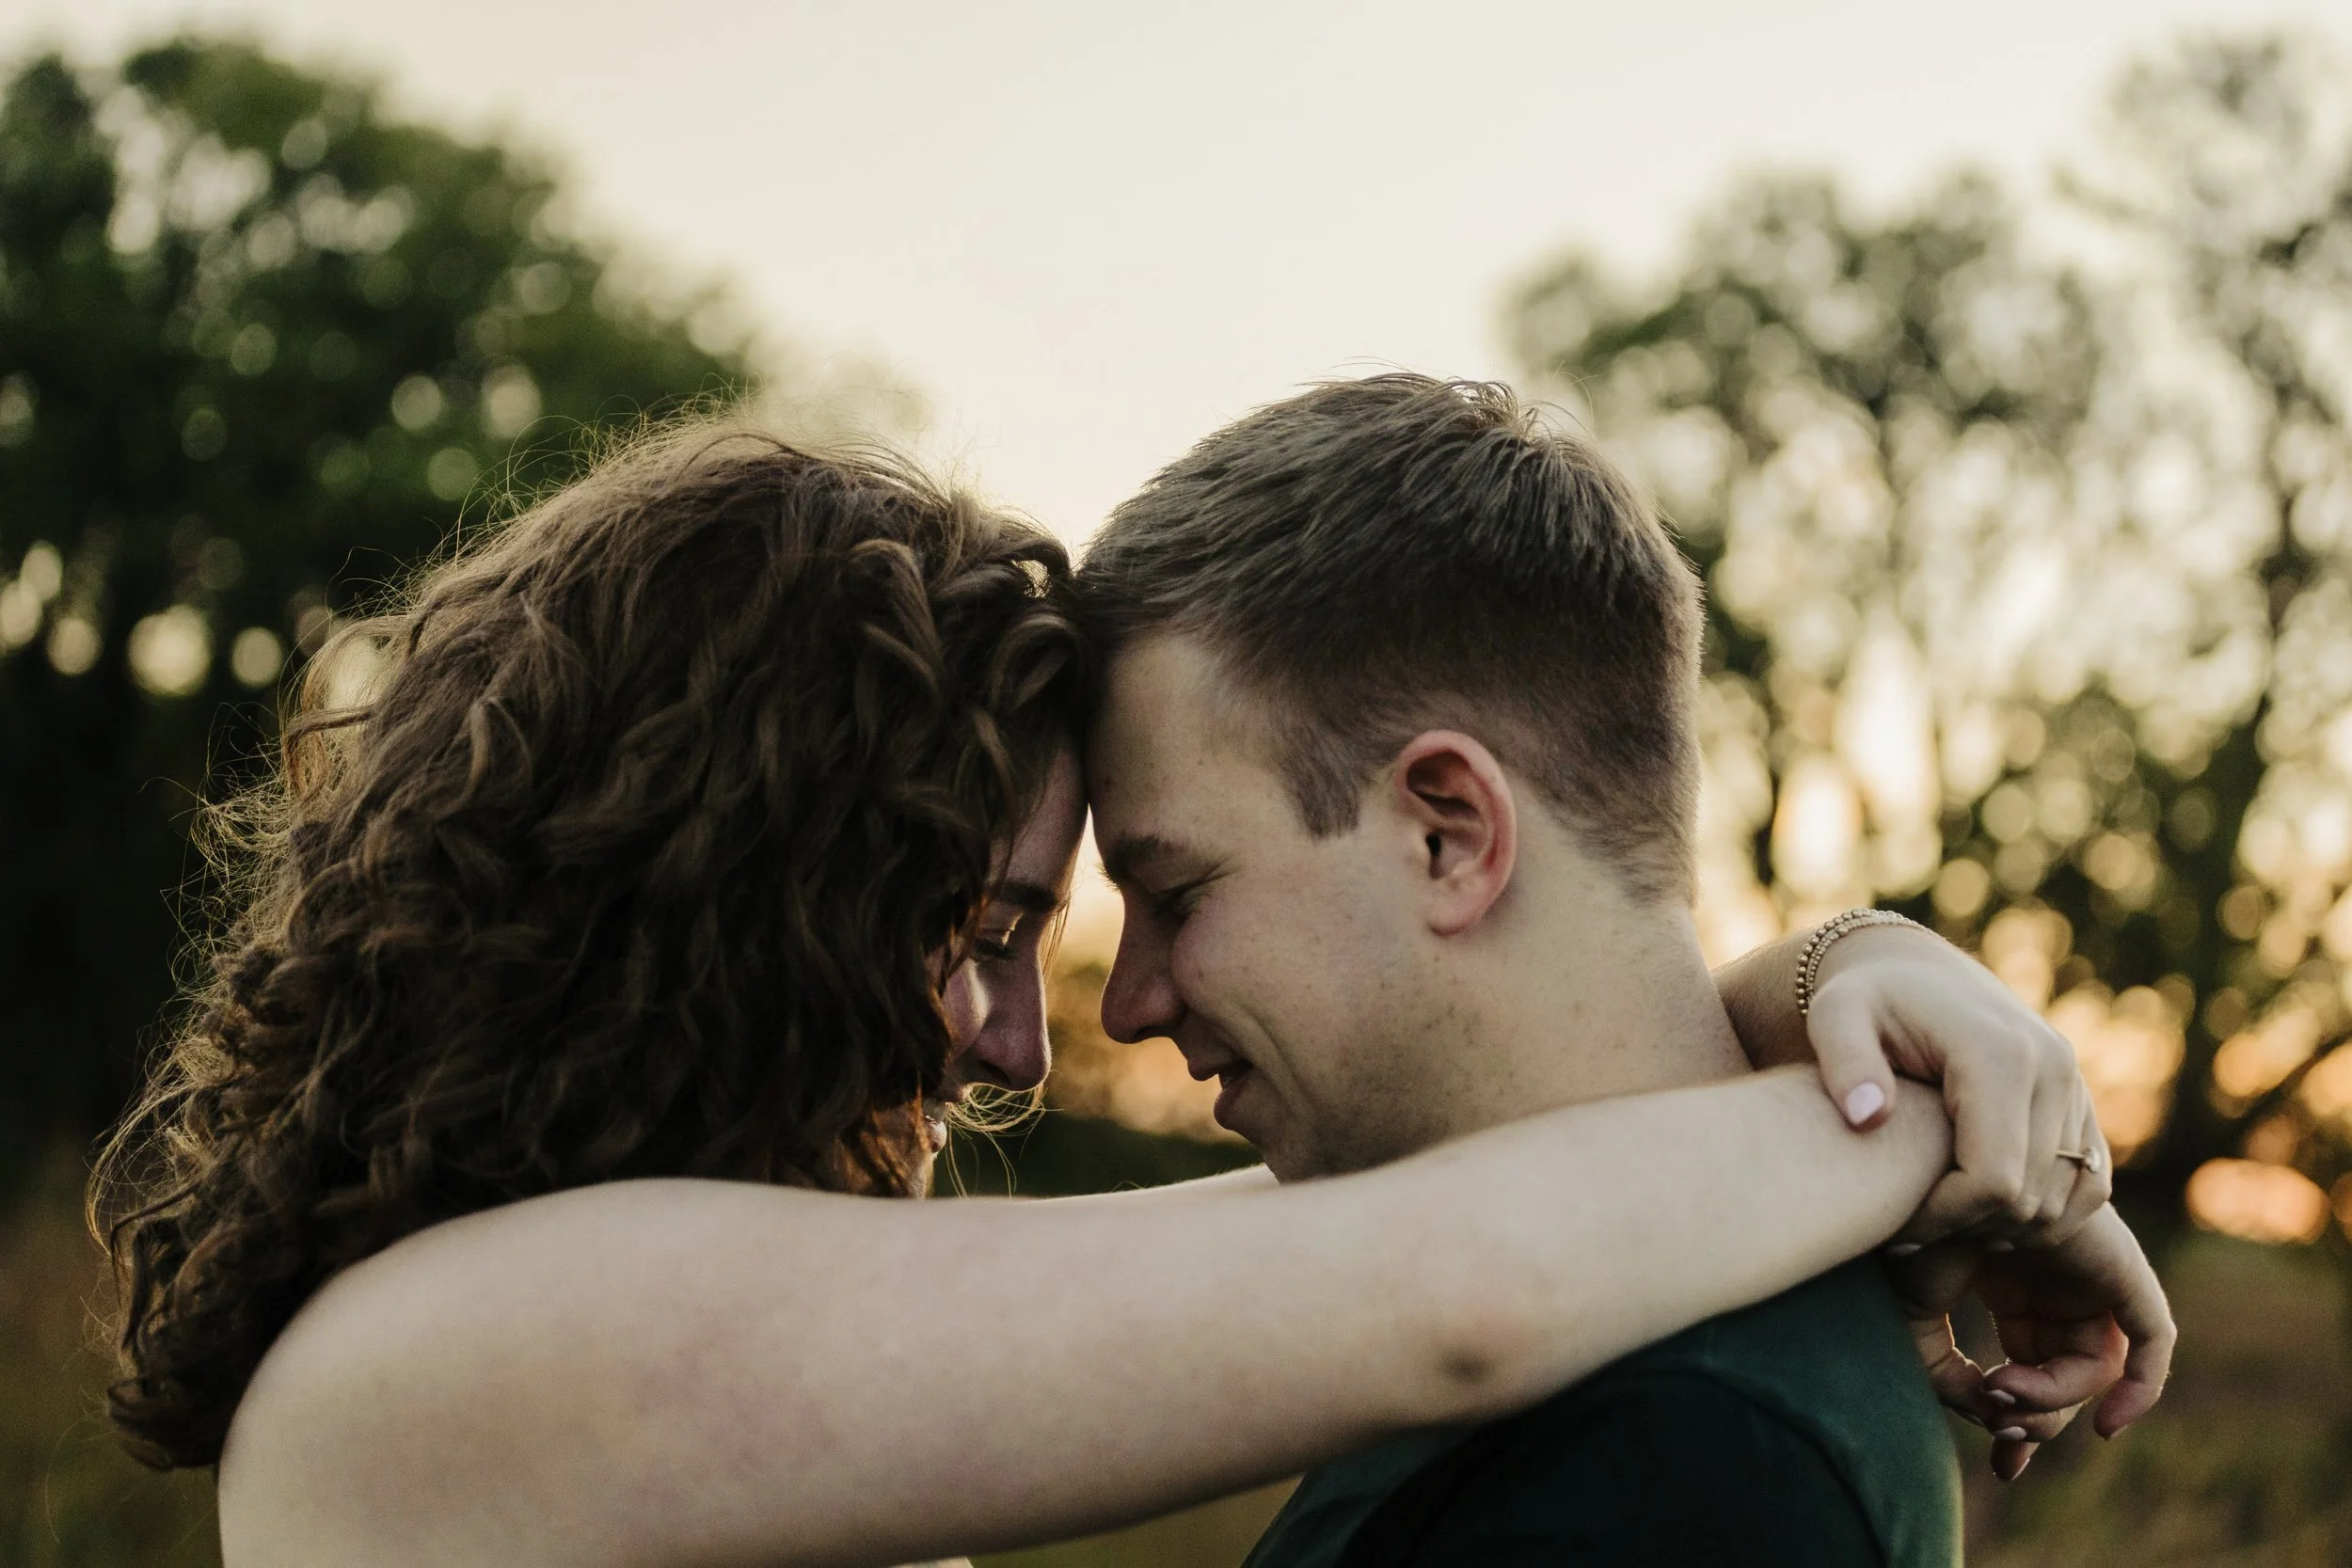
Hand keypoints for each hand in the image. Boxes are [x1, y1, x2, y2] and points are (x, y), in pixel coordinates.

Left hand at [1805, 924, 2111, 1245]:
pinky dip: (2039, 1214)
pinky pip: (2087, 1189)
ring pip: (2059, 1204)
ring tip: (1935, 1217)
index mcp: (2000, 1054)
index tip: (1893, 1228)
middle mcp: (2054, 1070)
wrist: (1913, 973)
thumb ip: (1845, 1064)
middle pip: (2030, 1201)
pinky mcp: (2082, 1106)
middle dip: (1966, 1229)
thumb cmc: (1866, 1000)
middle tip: (1907, 1232)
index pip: (1994, 1182)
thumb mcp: (1836, 1018)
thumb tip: (1868, 1118)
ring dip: (2001, 1227)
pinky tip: (1975, 1210)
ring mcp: (2076, 1088)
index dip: (1944, 1220)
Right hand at [1880, 1205, 2174, 1478]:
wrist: (1924, 1170)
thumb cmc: (1908, 1227)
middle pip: (2067, 1372)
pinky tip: (2108, 1425)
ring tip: (2005, 1392)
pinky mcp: (2117, 1265)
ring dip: (2057, 1398)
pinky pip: (2151, 1335)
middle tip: (2000, 1431)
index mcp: (2009, 1280)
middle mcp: (2054, 1278)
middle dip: (2039, 1419)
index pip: (2030, 1364)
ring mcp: (2088, 1270)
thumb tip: (1987, 1412)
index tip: (1998, 1463)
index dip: (2017, 1420)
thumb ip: (1943, 1371)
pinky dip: (2143, 1385)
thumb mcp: (1913, 1313)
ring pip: (2097, 1362)